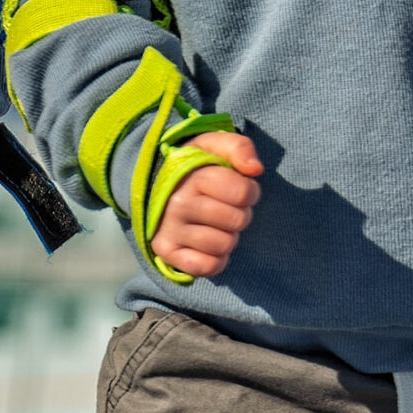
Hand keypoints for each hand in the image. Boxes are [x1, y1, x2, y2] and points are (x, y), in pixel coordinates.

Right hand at [148, 131, 262, 278]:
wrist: (158, 184)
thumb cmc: (197, 167)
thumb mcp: (215, 146)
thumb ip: (239, 148)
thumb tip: (255, 169)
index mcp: (192, 176)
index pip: (242, 192)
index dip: (250, 193)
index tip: (241, 190)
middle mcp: (177, 204)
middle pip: (236, 220)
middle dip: (240, 215)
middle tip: (226, 209)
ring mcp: (169, 230)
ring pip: (223, 245)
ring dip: (228, 238)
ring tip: (216, 225)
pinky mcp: (166, 252)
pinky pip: (207, 266)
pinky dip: (215, 260)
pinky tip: (209, 246)